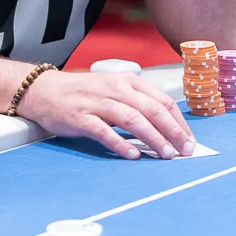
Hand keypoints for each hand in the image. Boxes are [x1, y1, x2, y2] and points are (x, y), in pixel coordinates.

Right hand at [14, 69, 194, 159]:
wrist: (46, 90)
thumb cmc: (84, 92)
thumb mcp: (115, 88)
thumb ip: (138, 103)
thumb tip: (167, 126)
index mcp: (128, 81)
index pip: (162, 100)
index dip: (179, 121)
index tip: (189, 139)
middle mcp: (115, 89)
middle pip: (151, 109)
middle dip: (172, 132)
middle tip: (185, 150)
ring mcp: (98, 103)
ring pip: (133, 120)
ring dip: (153, 138)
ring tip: (166, 155)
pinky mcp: (81, 118)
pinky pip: (105, 132)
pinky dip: (121, 144)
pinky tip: (133, 155)